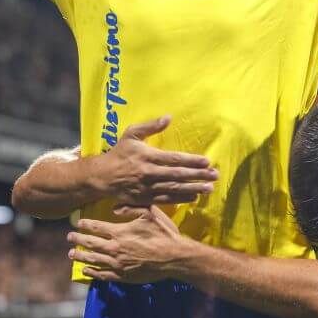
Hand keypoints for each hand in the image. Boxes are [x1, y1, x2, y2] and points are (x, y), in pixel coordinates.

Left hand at [68, 206, 186, 282]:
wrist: (174, 257)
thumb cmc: (164, 233)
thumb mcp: (150, 213)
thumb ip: (131, 207)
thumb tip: (114, 208)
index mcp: (120, 232)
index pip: (97, 227)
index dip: (85, 224)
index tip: (78, 223)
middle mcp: (115, 248)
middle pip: (91, 243)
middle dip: (78, 239)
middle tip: (69, 237)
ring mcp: (118, 264)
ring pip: (94, 260)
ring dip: (81, 256)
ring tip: (71, 254)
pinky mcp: (123, 276)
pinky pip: (103, 275)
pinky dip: (92, 272)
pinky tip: (86, 270)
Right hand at [97, 116, 218, 205]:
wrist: (103, 177)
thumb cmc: (120, 153)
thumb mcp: (131, 134)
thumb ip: (150, 126)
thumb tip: (168, 117)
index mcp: (148, 156)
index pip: (174, 159)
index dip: (191, 161)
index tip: (207, 161)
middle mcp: (149, 173)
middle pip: (178, 175)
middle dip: (198, 176)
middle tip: (215, 175)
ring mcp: (148, 188)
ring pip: (174, 189)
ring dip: (193, 189)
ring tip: (209, 188)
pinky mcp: (146, 199)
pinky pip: (166, 199)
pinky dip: (181, 199)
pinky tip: (194, 197)